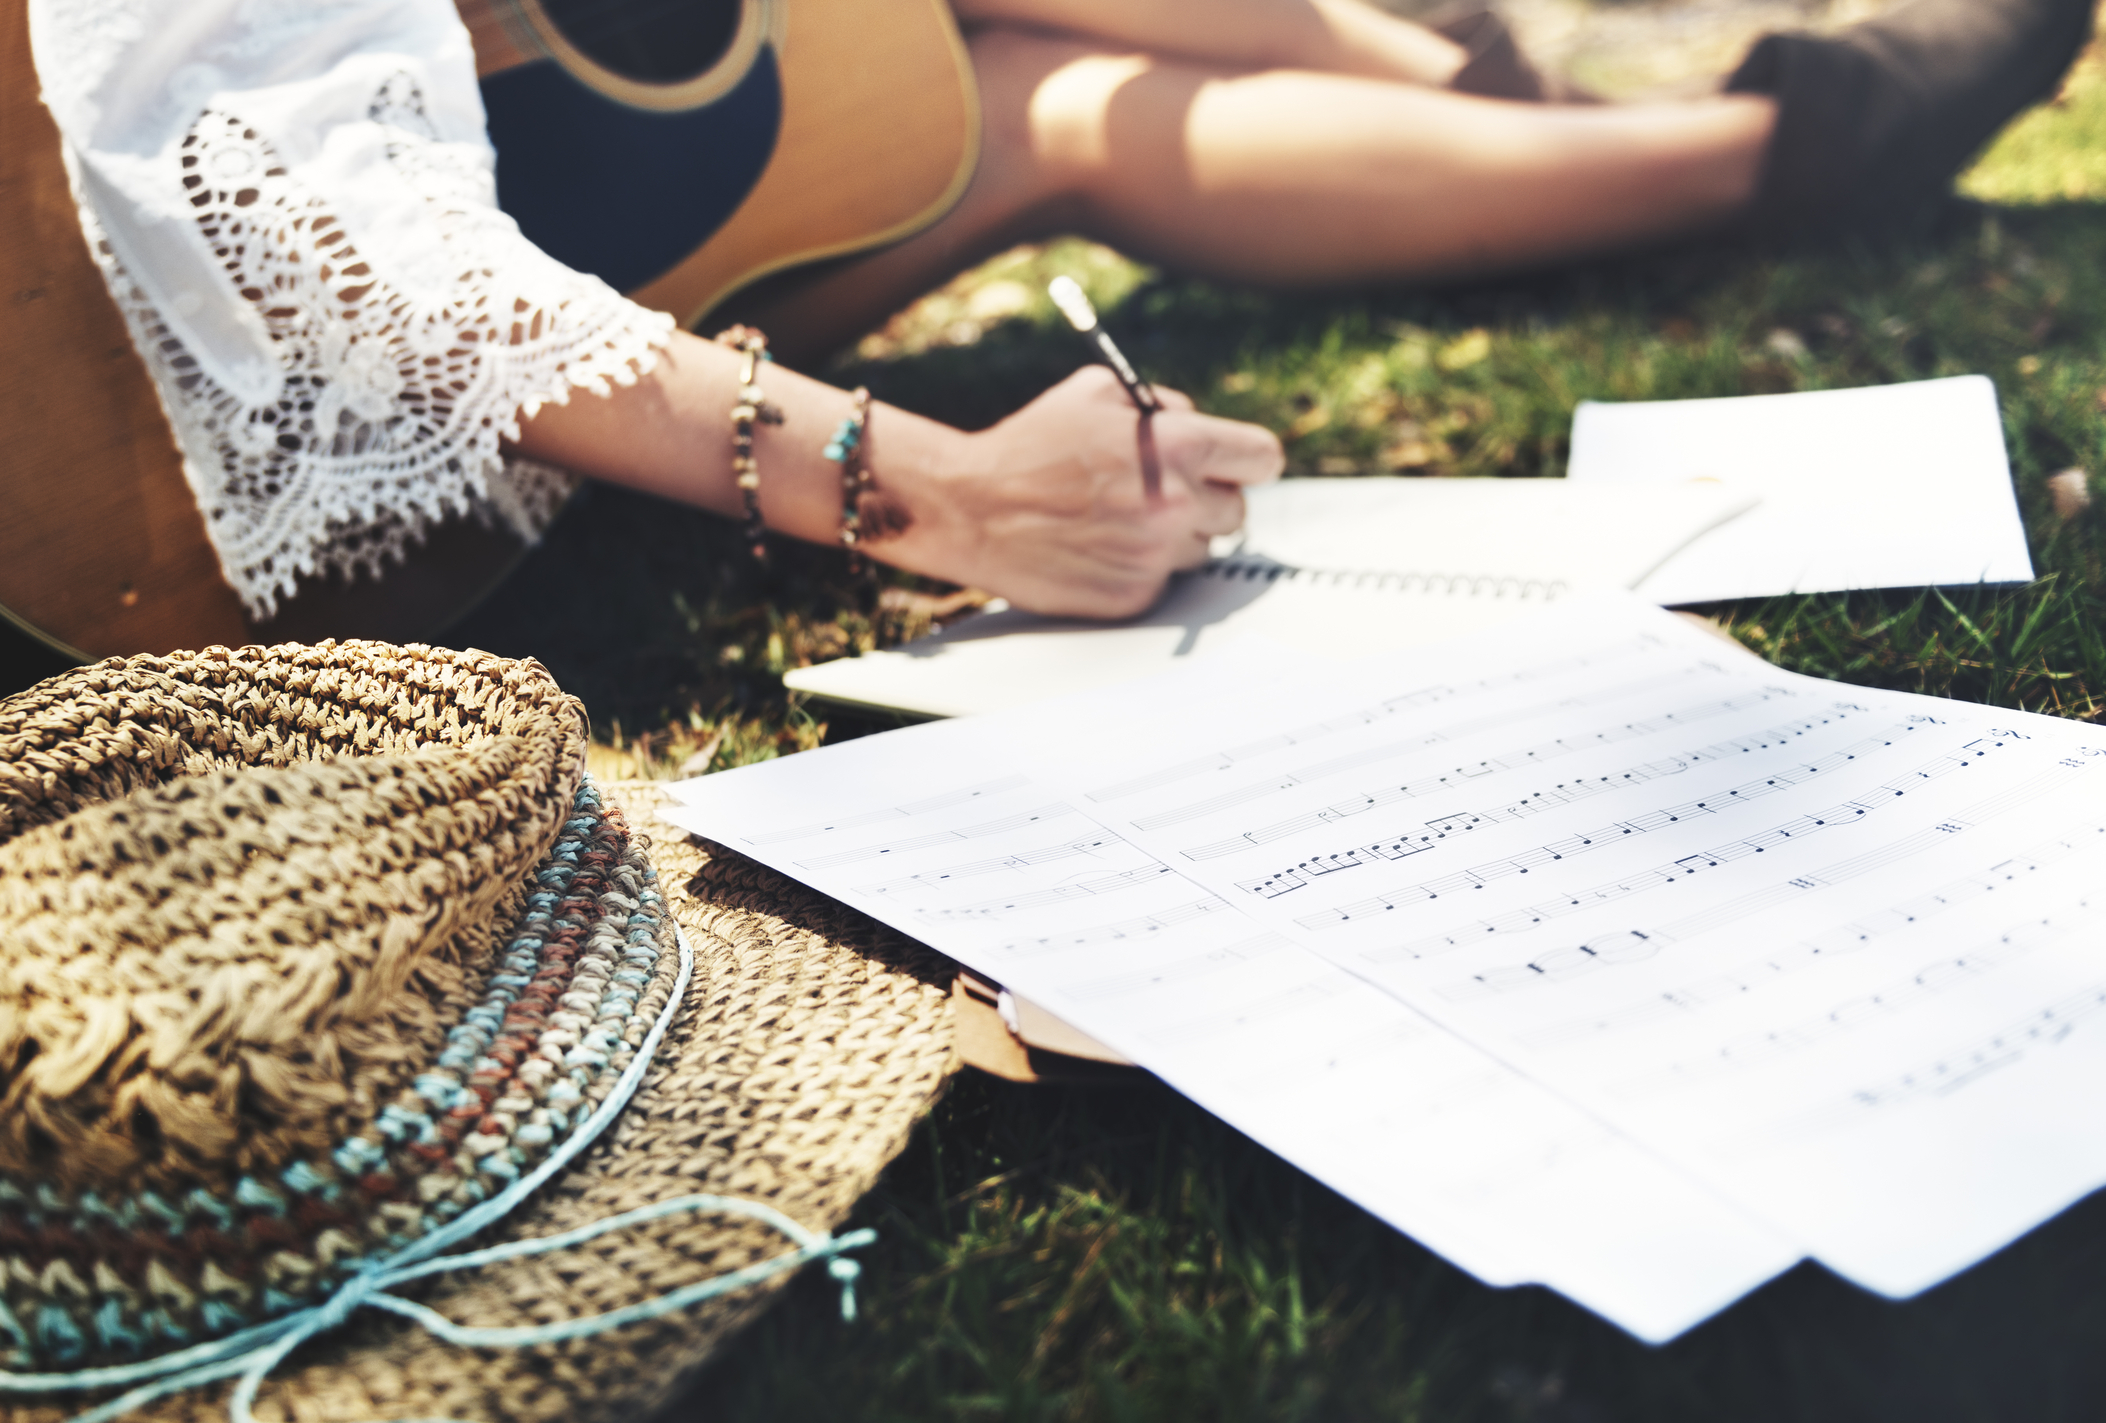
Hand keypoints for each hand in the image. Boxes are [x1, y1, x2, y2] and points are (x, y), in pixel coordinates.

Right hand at [884, 367, 1283, 616]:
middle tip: (1164, 493)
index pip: (1263, 459)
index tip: (1235, 465)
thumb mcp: (1097, 392)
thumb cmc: (1030, 445)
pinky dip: (1140, 567)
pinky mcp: (1134, 596)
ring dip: (1175, 537)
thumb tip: (1196, 421)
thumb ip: (1161, 404)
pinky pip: (1163, 582)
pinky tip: (1100, 546)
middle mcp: (1177, 506)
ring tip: (1122, 519)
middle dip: (1206, 500)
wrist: (972, 508)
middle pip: (1236, 512)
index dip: (1247, 460)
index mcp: (1179, 448)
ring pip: (1201, 551)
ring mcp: (1156, 557)